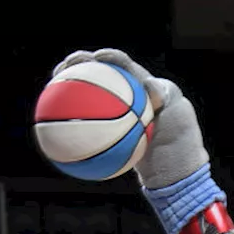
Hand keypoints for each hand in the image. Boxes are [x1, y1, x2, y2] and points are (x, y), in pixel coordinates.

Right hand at [49, 49, 207, 190]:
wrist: (177, 176)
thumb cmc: (182, 146)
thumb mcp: (180, 119)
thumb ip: (166, 97)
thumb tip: (150, 86)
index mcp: (146, 87)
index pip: (124, 65)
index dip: (109, 57)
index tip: (97, 58)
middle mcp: (130, 97)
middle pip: (99, 75)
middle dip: (78, 65)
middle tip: (64, 68)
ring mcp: (119, 116)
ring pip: (90, 97)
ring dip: (68, 88)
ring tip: (51, 87)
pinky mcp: (111, 134)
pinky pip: (90, 125)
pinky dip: (73, 122)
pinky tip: (55, 124)